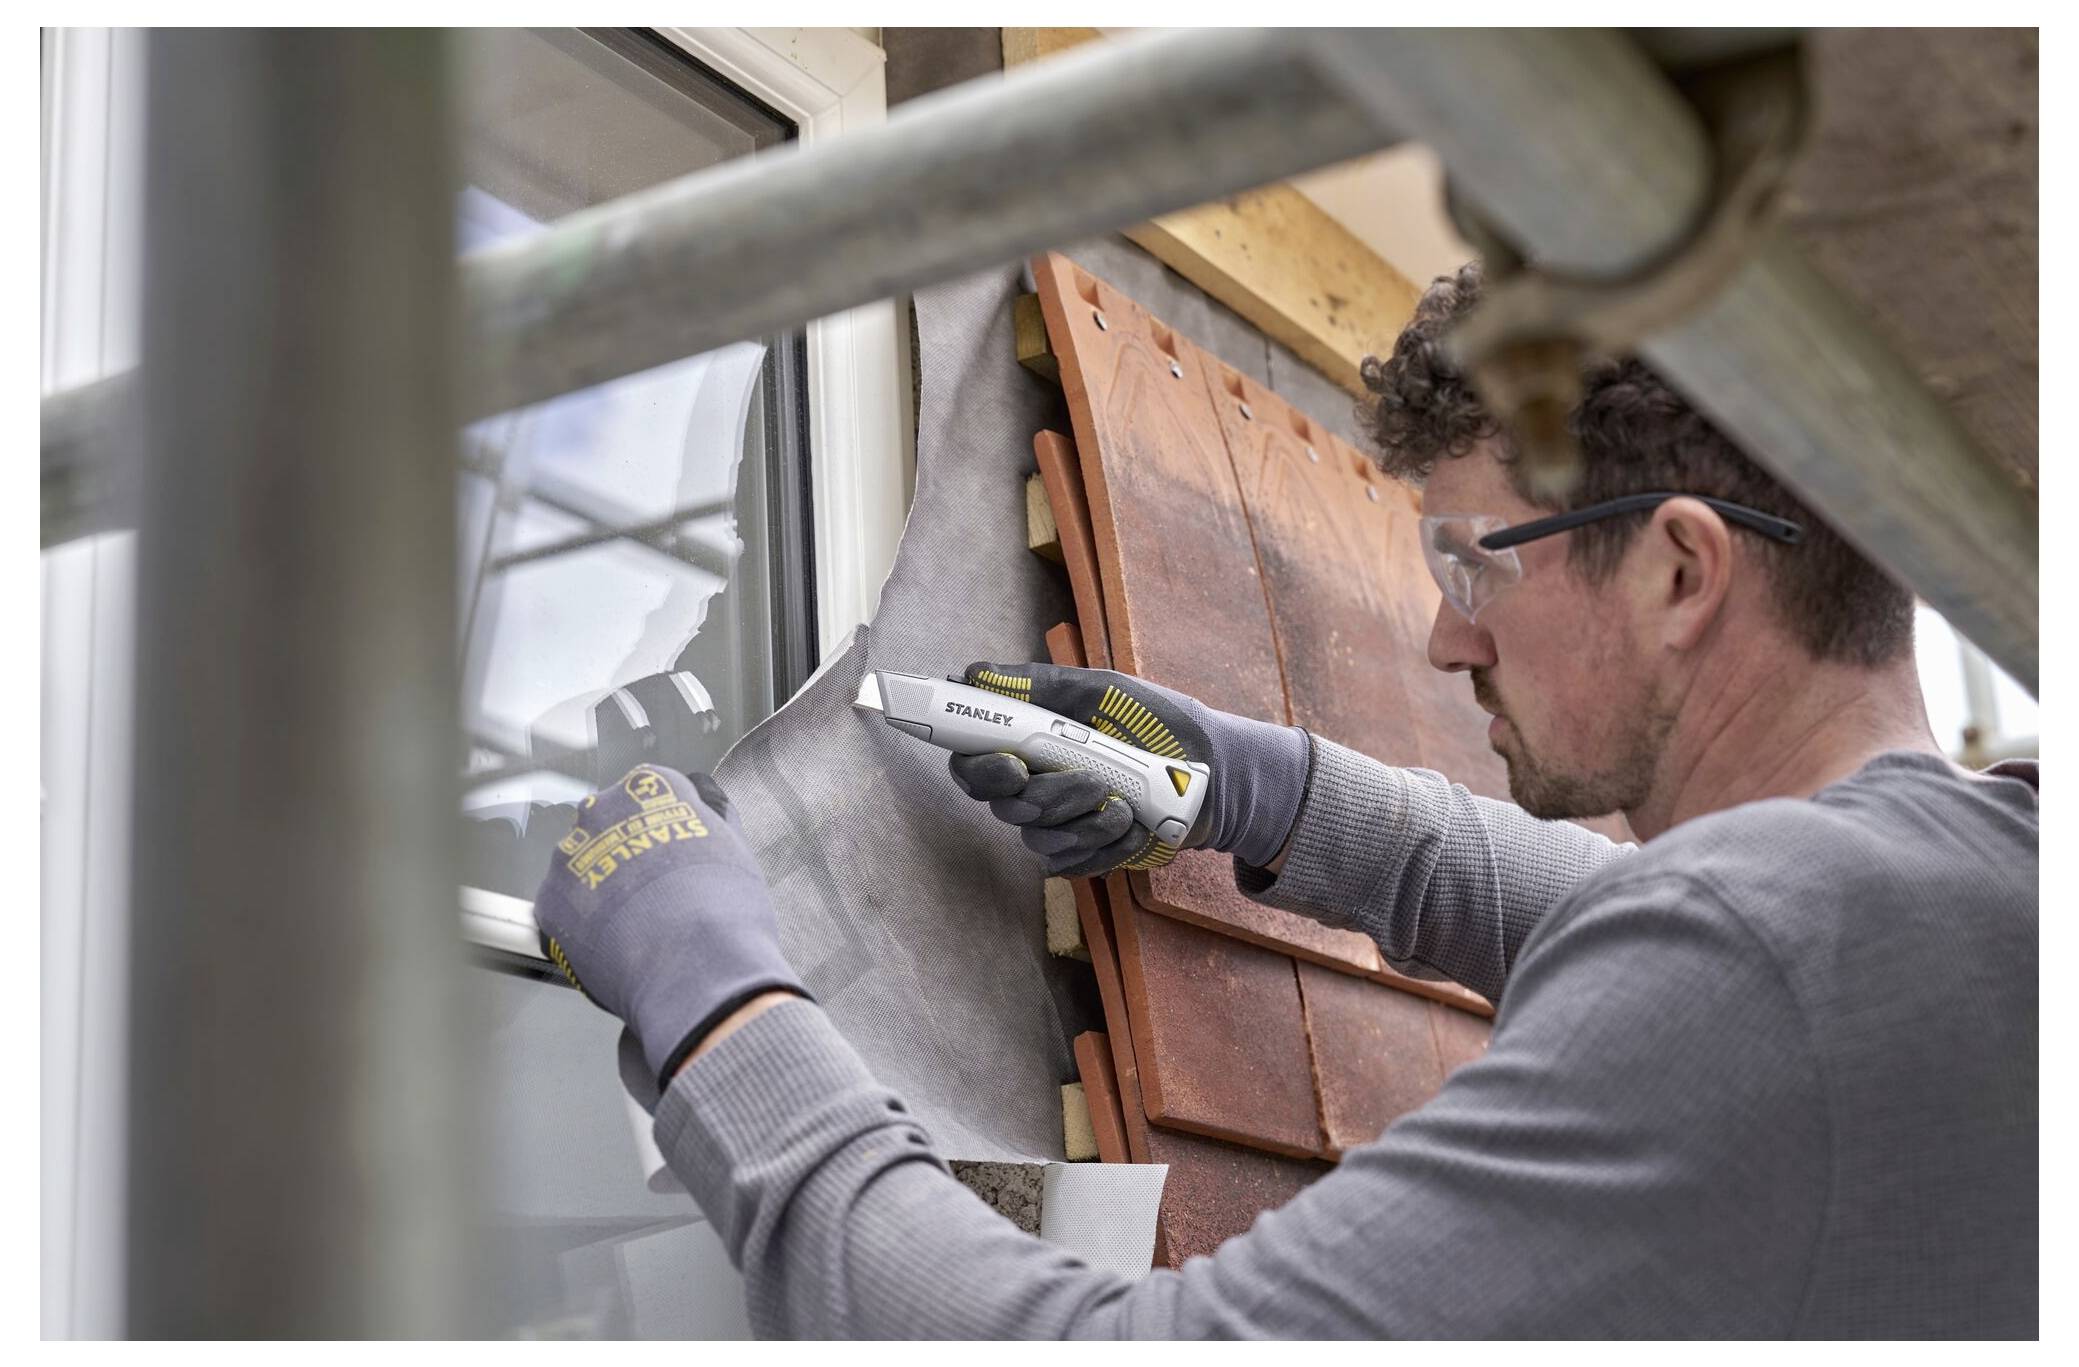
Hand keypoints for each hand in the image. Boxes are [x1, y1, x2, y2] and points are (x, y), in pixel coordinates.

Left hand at [532, 764, 805, 1087]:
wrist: (696, 966)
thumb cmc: (725, 907)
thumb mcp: (731, 846)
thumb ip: (711, 819)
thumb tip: (707, 809)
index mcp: (648, 787)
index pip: (645, 792)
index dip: (661, 828)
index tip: (671, 856)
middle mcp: (600, 809)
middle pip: (605, 825)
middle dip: (622, 853)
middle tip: (652, 894)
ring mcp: (569, 855)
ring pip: (579, 868)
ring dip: (598, 889)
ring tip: (633, 927)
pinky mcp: (548, 902)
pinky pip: (562, 912)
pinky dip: (581, 929)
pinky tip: (613, 947)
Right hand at [948, 661, 1309, 876]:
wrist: (1211, 773)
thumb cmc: (1157, 723)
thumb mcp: (1102, 691)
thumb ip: (1039, 685)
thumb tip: (973, 674)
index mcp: (1029, 742)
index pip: (973, 763)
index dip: (980, 769)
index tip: (1014, 766)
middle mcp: (1033, 785)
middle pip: (1004, 806)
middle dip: (1051, 797)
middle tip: (1095, 783)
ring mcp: (1057, 824)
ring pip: (1039, 838)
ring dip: (1086, 822)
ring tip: (1127, 804)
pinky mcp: (1083, 854)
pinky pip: (1072, 863)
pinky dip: (1106, 845)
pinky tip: (1136, 827)